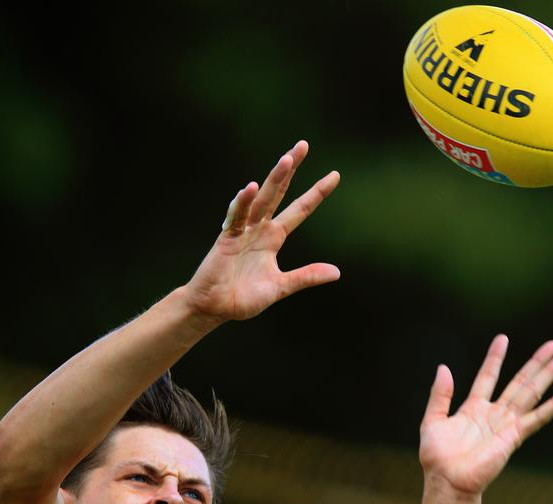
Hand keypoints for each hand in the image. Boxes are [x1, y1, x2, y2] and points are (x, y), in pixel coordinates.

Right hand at [184, 140, 339, 323]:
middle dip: (290, 169)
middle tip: (303, 145)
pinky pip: (236, 218)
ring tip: (287, 159)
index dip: (316, 193)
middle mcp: (259, 229)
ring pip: (261, 199)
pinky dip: (242, 204)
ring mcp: (243, 231)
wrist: (215, 308)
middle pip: (278, 193)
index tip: (334, 176)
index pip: (299, 210)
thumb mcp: (281, 287)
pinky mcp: (226, 239)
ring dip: (273, 179)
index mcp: (273, 238)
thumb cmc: (243, 298)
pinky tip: (250, 189)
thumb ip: (305, 277)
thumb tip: (337, 272)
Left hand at [419, 335, 552, 495]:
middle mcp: (493, 414)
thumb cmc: (437, 457)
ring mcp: (506, 424)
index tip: (502, 338)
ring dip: (549, 374)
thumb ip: (440, 394)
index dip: (495, 358)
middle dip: (536, 362)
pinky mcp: (515, 436)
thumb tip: (443, 367)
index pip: (487, 377)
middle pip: (519, 382)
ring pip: (532, 393)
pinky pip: (539, 418)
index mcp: (473, 409)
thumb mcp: (432, 420)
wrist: (447, 480)